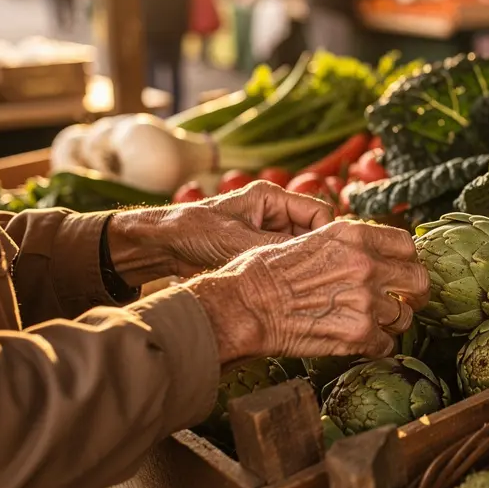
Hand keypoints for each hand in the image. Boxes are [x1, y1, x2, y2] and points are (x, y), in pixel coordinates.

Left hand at [107, 181, 334, 286]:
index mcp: (271, 197)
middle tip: (317, 278)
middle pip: (312, 233)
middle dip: (314, 254)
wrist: (159, 247)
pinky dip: (286, 274)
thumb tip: (313, 262)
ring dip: (299, 266)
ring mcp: (267, 232)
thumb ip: (277, 248)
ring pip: (300, 251)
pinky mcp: (259, 251)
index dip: (327, 236)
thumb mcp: (237, 240)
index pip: (318, 212)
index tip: (329, 260)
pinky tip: (285, 290)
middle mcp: (273, 212)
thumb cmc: (192, 231)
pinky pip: (284, 262)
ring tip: (299, 286)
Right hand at [184, 220, 429, 363]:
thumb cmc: (264, 272)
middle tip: (407, 302)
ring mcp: (366, 300)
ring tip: (372, 325)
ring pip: (403, 317)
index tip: (402, 271)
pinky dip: (376, 347)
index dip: (408, 261)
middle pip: (418, 280)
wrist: (245, 306)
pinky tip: (360, 344)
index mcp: (354, 236)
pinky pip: (385, 345)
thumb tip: (367, 254)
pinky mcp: (359, 334)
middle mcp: (366, 264)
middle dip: (415, 294)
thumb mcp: (310, 240)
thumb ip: (346, 245)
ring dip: (391, 323)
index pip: (407, 244)